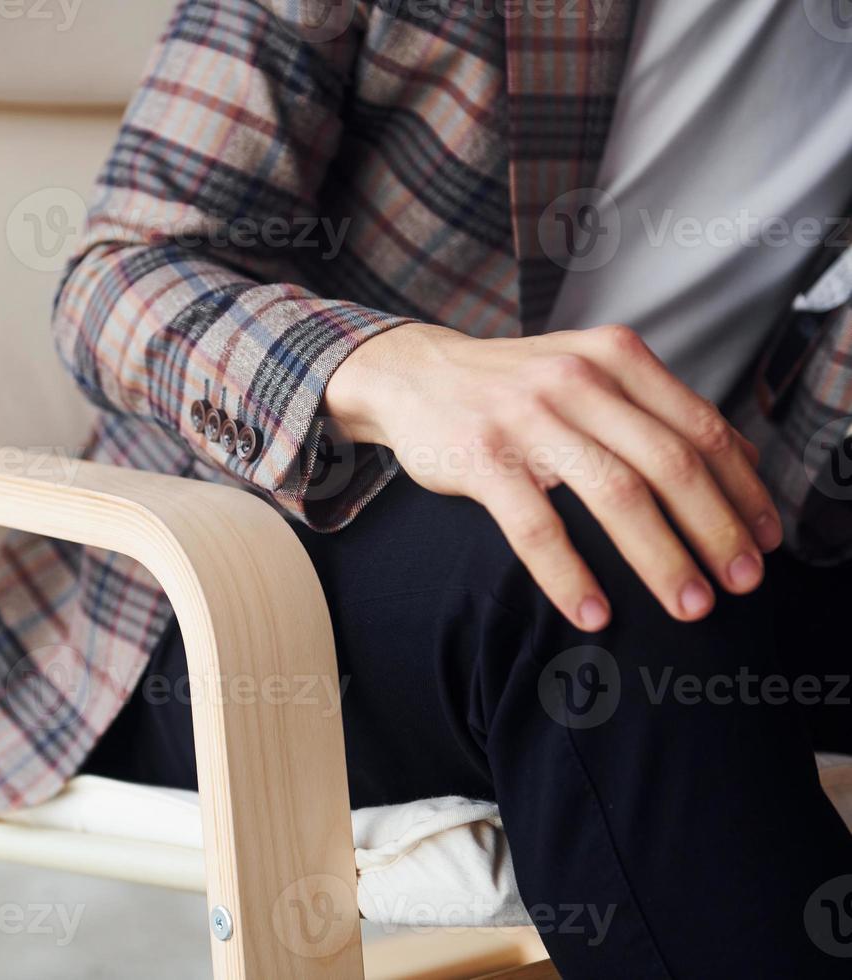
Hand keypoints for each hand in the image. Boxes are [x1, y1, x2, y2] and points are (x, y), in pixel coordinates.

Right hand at [324, 323, 781, 630]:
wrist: (413, 374)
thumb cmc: (511, 388)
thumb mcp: (587, 373)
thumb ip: (654, 410)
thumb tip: (742, 463)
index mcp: (615, 358)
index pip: (701, 428)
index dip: (743, 491)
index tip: (766, 542)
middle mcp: (578, 380)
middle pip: (670, 464)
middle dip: (716, 532)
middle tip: (739, 585)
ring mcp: (527, 417)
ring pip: (616, 495)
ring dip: (660, 558)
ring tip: (687, 605)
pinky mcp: (481, 456)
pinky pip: (537, 527)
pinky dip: (570, 576)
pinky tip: (593, 613)